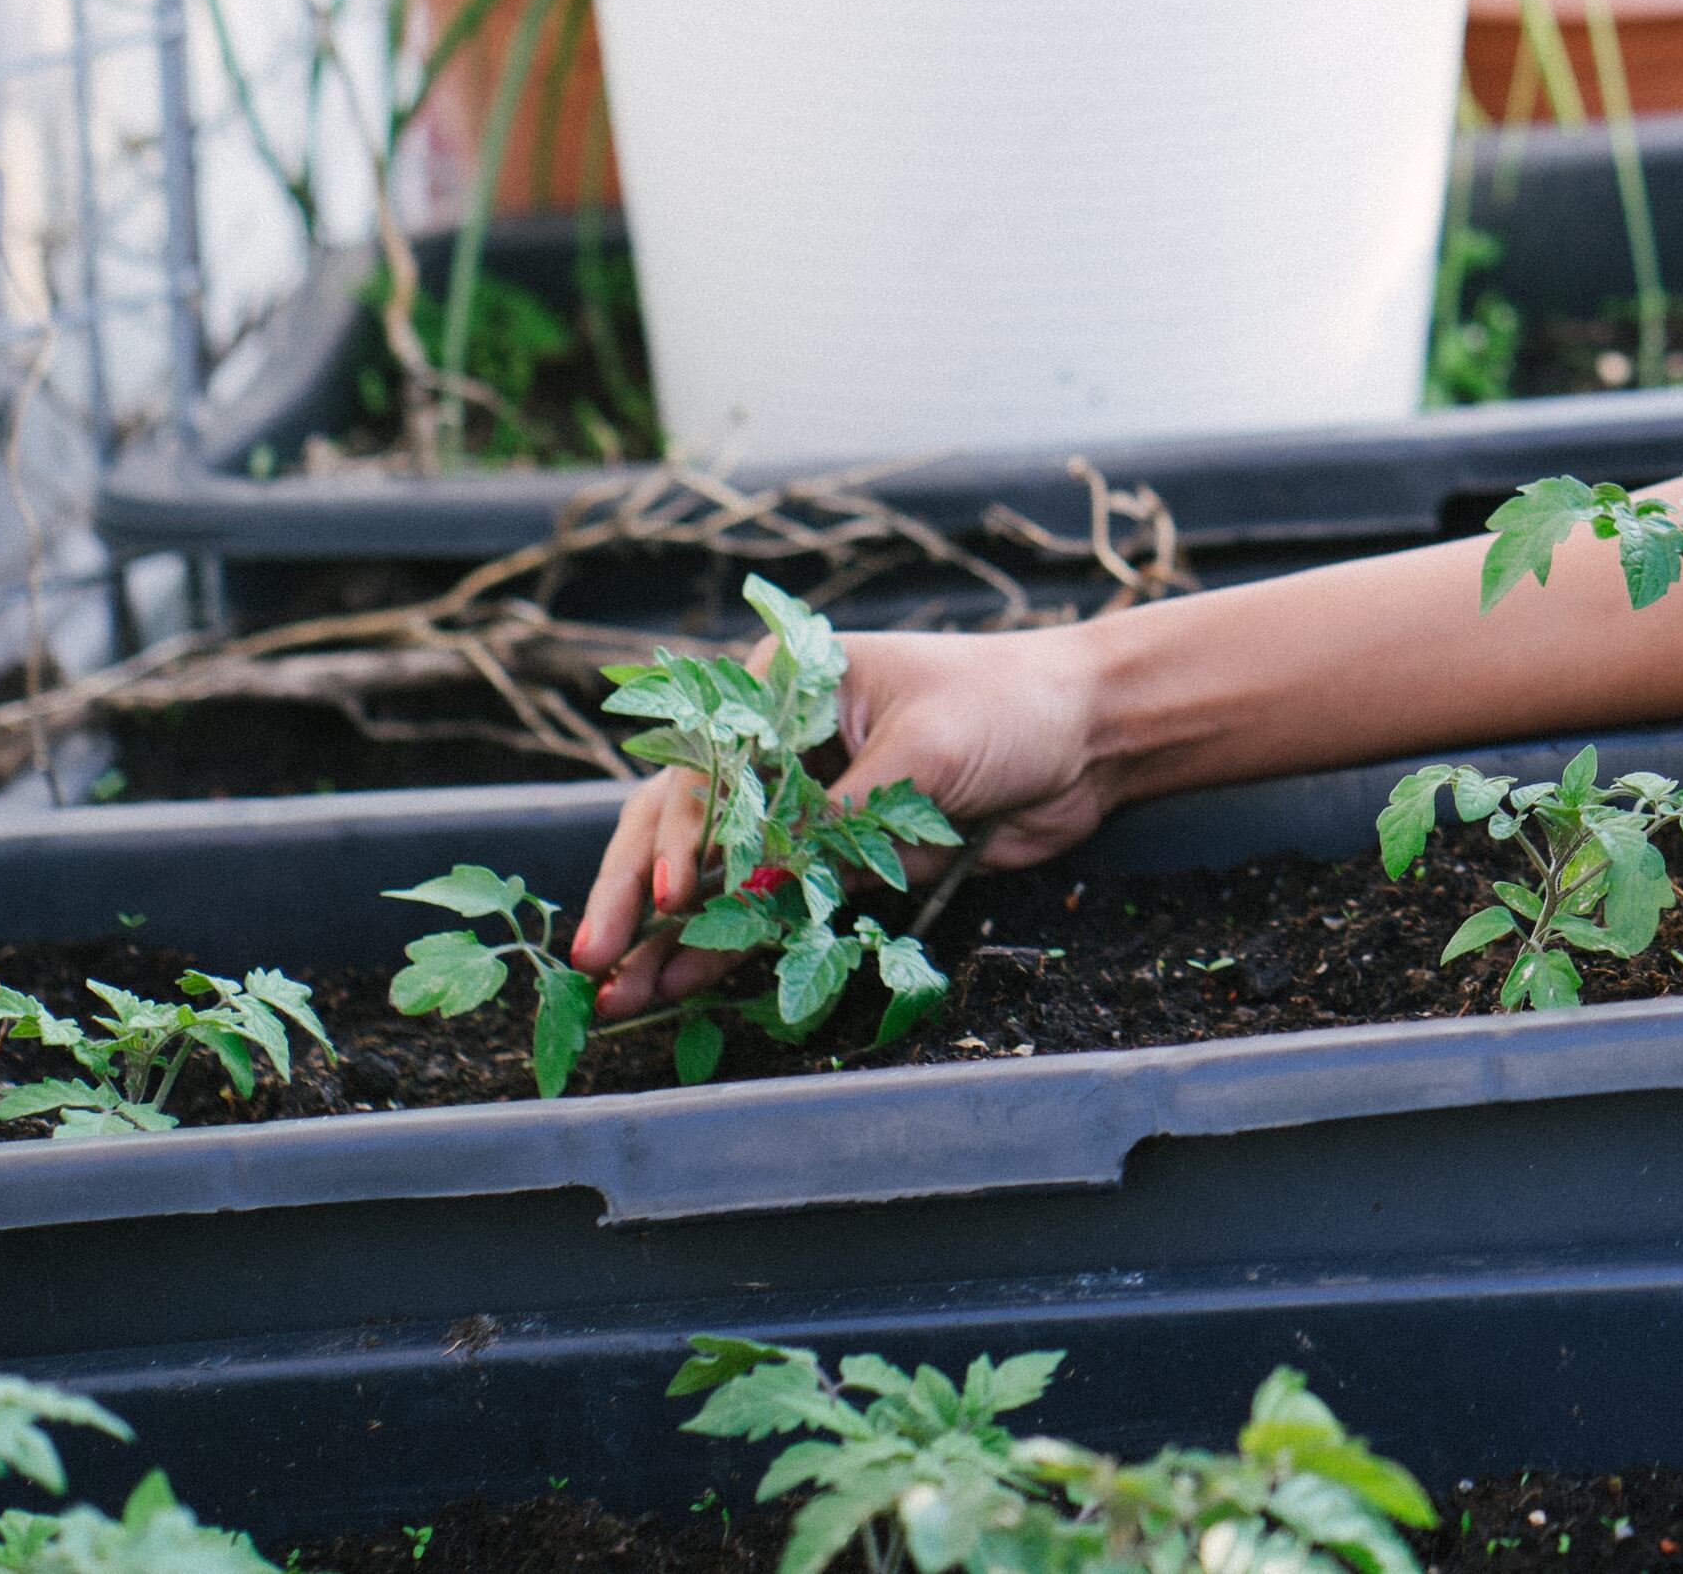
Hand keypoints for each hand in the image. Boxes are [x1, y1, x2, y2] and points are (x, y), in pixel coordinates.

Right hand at [568, 620, 1130, 1015]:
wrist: (1088, 734)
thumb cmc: (1005, 708)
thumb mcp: (923, 754)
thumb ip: (837, 824)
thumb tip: (757, 892)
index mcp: (784, 687)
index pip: (709, 763)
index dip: (686, 832)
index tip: (679, 890)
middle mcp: (777, 745)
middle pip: (683, 820)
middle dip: (639, 891)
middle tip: (595, 957)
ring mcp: (802, 805)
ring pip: (714, 873)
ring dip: (668, 933)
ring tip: (617, 994)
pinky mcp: (836, 858)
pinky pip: (767, 906)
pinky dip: (725, 945)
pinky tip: (678, 988)